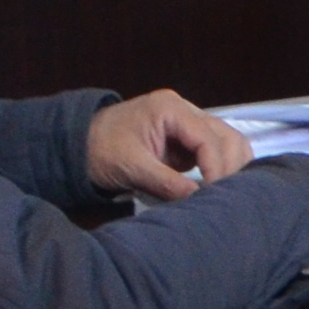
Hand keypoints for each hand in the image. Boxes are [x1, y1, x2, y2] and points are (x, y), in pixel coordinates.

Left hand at [84, 89, 250, 199]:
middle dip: (230, 167)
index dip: (217, 168)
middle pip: (227, 135)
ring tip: (222, 193)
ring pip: (227, 141)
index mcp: (170, 109)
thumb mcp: (131, 167)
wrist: (78, 144)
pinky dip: (220, 167)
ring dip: (229, 166)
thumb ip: (167, 183)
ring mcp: (188, 123)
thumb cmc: (101, 150)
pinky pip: (215, 150)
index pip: (209, 139)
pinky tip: (215, 187)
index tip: (214, 195)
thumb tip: (199, 199)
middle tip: (223, 197)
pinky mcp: (187, 138)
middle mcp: (185, 110)